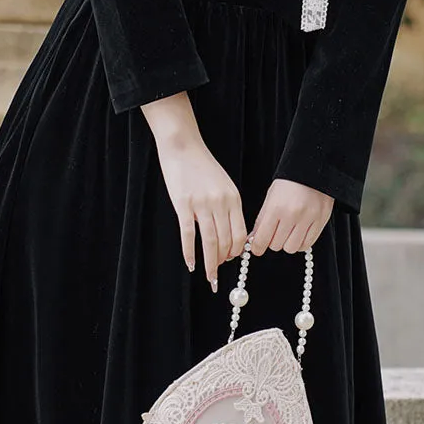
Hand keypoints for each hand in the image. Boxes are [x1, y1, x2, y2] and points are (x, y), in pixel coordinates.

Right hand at [142, 92, 247, 289]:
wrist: (183, 146)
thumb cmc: (202, 166)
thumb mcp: (224, 184)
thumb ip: (228, 206)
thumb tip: (228, 233)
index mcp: (234, 199)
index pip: (240, 234)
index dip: (236, 251)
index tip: (229, 260)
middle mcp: (221, 203)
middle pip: (225, 241)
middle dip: (222, 261)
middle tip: (216, 273)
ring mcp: (202, 204)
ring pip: (210, 242)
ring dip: (210, 263)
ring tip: (209, 277)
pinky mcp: (183, 204)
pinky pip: (188, 234)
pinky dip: (190, 252)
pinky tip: (191, 264)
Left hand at [248, 178, 333, 254]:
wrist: (312, 170)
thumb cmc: (288, 184)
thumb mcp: (270, 198)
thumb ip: (262, 220)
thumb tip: (253, 240)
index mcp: (276, 208)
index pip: (262, 239)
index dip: (257, 247)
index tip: (257, 249)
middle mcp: (292, 215)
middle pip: (276, 246)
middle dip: (272, 242)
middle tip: (274, 233)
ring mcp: (308, 219)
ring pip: (291, 248)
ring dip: (287, 244)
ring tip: (288, 233)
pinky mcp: (321, 221)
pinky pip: (307, 245)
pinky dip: (300, 243)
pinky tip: (298, 234)